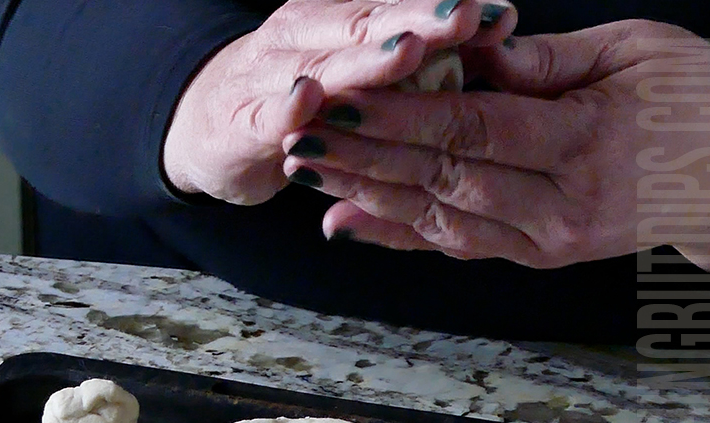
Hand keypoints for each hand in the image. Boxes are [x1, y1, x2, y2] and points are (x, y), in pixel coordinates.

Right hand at [163, 0, 516, 204]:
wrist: (207, 124)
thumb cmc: (294, 96)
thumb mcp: (348, 67)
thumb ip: (401, 53)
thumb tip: (484, 34)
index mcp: (336, 22)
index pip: (394, 9)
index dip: (443, 10)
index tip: (501, 14)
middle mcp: (304, 36)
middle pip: (364, 25)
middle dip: (418, 21)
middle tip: (468, 15)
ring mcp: (269, 76)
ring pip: (321, 65)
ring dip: (363, 59)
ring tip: (408, 51)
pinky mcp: (240, 121)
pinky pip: (266, 114)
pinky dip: (286, 107)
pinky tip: (308, 99)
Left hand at [283, 20, 709, 272]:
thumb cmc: (693, 99)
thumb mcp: (632, 51)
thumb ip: (544, 59)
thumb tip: (470, 51)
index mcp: (587, 141)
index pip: (472, 128)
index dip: (400, 118)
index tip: (341, 101)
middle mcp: (561, 203)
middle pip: (443, 178)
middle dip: (364, 158)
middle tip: (301, 139)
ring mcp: (548, 240)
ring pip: (440, 220)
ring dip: (368, 197)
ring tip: (309, 175)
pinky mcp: (538, 256)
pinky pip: (457, 246)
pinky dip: (399, 235)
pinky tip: (349, 221)